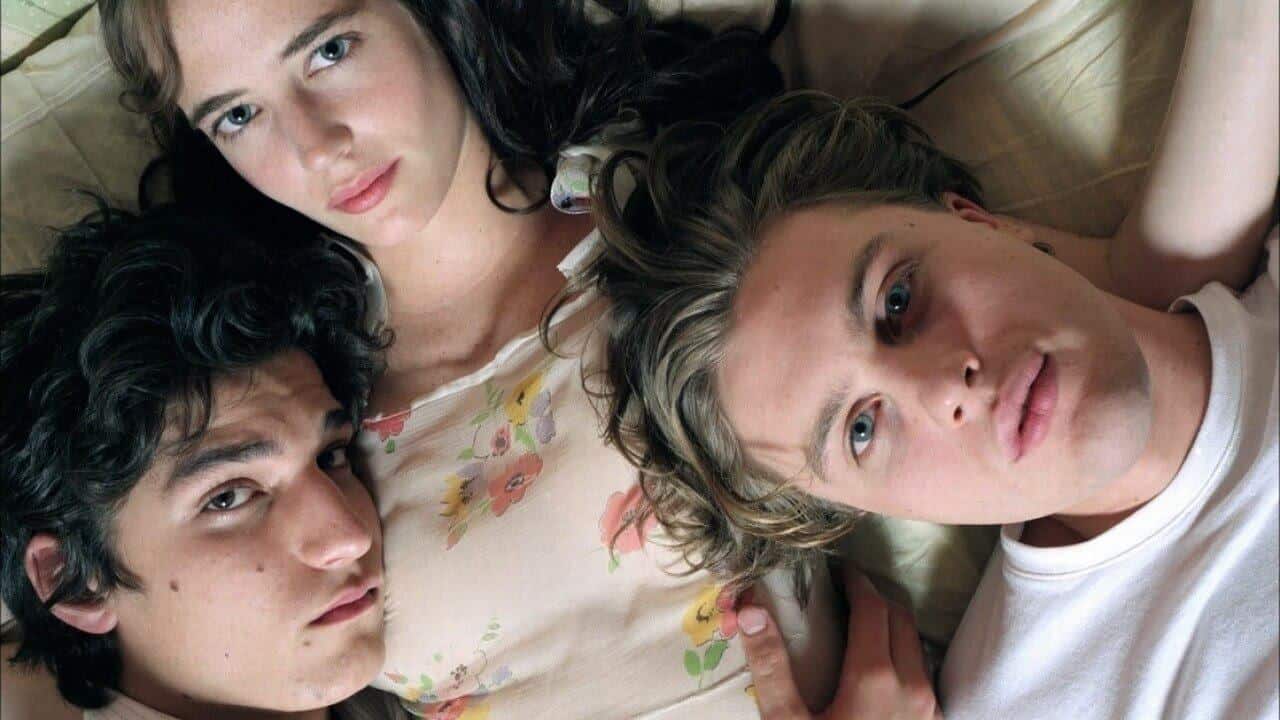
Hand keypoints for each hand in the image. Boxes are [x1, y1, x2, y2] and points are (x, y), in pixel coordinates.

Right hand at [739, 571, 941, 719]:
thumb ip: (770, 664)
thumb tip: (749, 605)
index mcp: (876, 677)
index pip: (873, 605)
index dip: (854, 580)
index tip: (835, 568)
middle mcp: (914, 686)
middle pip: (901, 617)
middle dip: (873, 595)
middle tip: (842, 589)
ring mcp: (931, 710)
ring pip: (917, 644)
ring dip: (891, 624)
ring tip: (857, 623)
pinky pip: (924, 673)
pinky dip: (902, 654)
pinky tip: (876, 667)